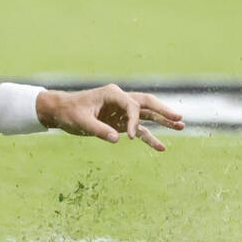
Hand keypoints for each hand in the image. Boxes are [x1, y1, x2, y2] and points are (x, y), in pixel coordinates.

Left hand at [37, 85, 184, 151]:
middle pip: (148, 103)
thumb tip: (117, 140)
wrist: (61, 111)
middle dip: (164, 111)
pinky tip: (161, 147)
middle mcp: (121, 100)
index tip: (131, 136)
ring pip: (148, 114)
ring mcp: (122, 112)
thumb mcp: (81, 122)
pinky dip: (149, 138)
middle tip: (179, 118)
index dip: (134, 120)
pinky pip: (139, 130)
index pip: (131, 105)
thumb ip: (99, 130)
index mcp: (113, 93)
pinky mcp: (120, 123)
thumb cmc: (70, 113)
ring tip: (181, 126)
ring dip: (163, 121)